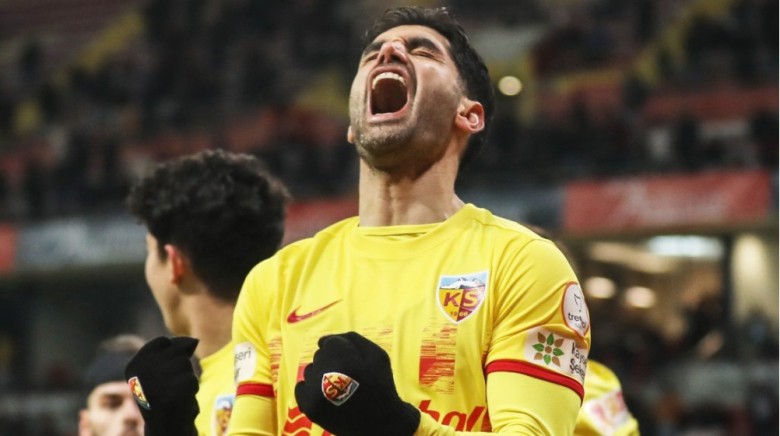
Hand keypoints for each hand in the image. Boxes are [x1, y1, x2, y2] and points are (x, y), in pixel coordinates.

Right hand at [124, 336, 199, 435]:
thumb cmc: (166, 393)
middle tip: (171, 385)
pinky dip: (191, 389)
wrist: (166, 426)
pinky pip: (191, 379)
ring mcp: (155, 383)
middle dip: (180, 367)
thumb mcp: (162, 368)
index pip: (163, 341)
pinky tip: (181, 400)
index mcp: (134, 366)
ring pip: (185, 364)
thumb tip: (193, 340)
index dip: (171, 355)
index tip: (164, 372)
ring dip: (186, 377)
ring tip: (175, 392)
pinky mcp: (171, 393)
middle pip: (177, 351)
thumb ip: (174, 349)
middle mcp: (140, 373)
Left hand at [294, 332, 419, 435]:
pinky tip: (327, 396)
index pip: (330, 342)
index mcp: (345, 360)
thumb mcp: (377, 355)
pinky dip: (311, 389)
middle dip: (332, 361)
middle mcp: (326, 374)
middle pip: (320, 355)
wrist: (379, 424)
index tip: (351, 362)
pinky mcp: (308, 407)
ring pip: (310, 370)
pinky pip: (301, 387)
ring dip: (321, 374)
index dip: (341, 350)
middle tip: (347, 377)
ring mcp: (315, 392)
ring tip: (338, 388)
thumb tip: (324, 339)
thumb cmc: (380, 386)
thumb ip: (352, 339)